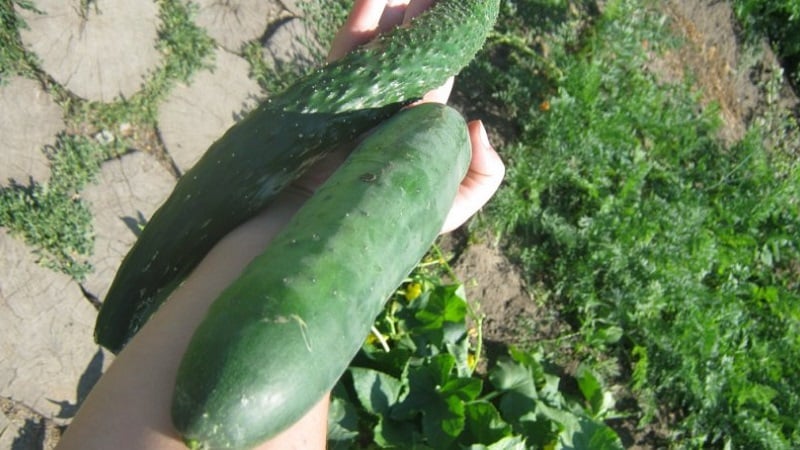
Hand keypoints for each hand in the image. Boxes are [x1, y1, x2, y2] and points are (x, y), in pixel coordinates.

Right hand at [298, 0, 504, 233]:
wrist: (314, 249)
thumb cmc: (380, 236)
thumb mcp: (442, 213)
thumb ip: (476, 178)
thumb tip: (478, 123)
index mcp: (412, 131)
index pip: (434, 77)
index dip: (445, 43)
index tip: (457, 11)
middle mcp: (384, 113)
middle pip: (406, 53)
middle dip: (419, 17)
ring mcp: (352, 106)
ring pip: (376, 48)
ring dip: (392, 12)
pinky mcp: (321, 104)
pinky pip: (343, 57)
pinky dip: (358, 24)